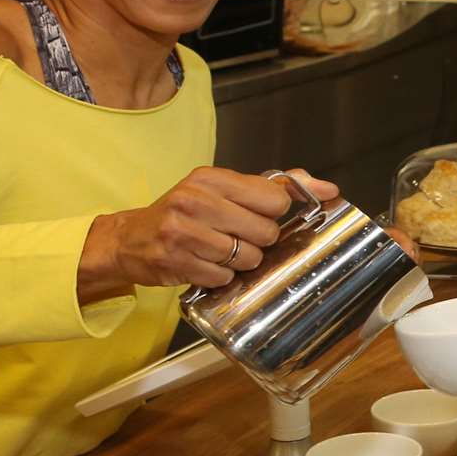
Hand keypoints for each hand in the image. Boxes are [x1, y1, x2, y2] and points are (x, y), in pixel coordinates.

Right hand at [78, 167, 339, 301]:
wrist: (130, 238)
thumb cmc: (183, 213)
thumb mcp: (222, 190)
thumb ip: (273, 186)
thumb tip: (327, 188)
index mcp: (211, 178)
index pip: (274, 198)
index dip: (274, 214)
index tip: (260, 216)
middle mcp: (196, 200)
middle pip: (265, 232)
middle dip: (258, 241)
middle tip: (236, 237)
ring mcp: (184, 232)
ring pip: (247, 258)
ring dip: (240, 262)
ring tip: (220, 252)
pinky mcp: (176, 261)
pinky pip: (224, 277)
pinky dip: (221, 276)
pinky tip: (205, 265)